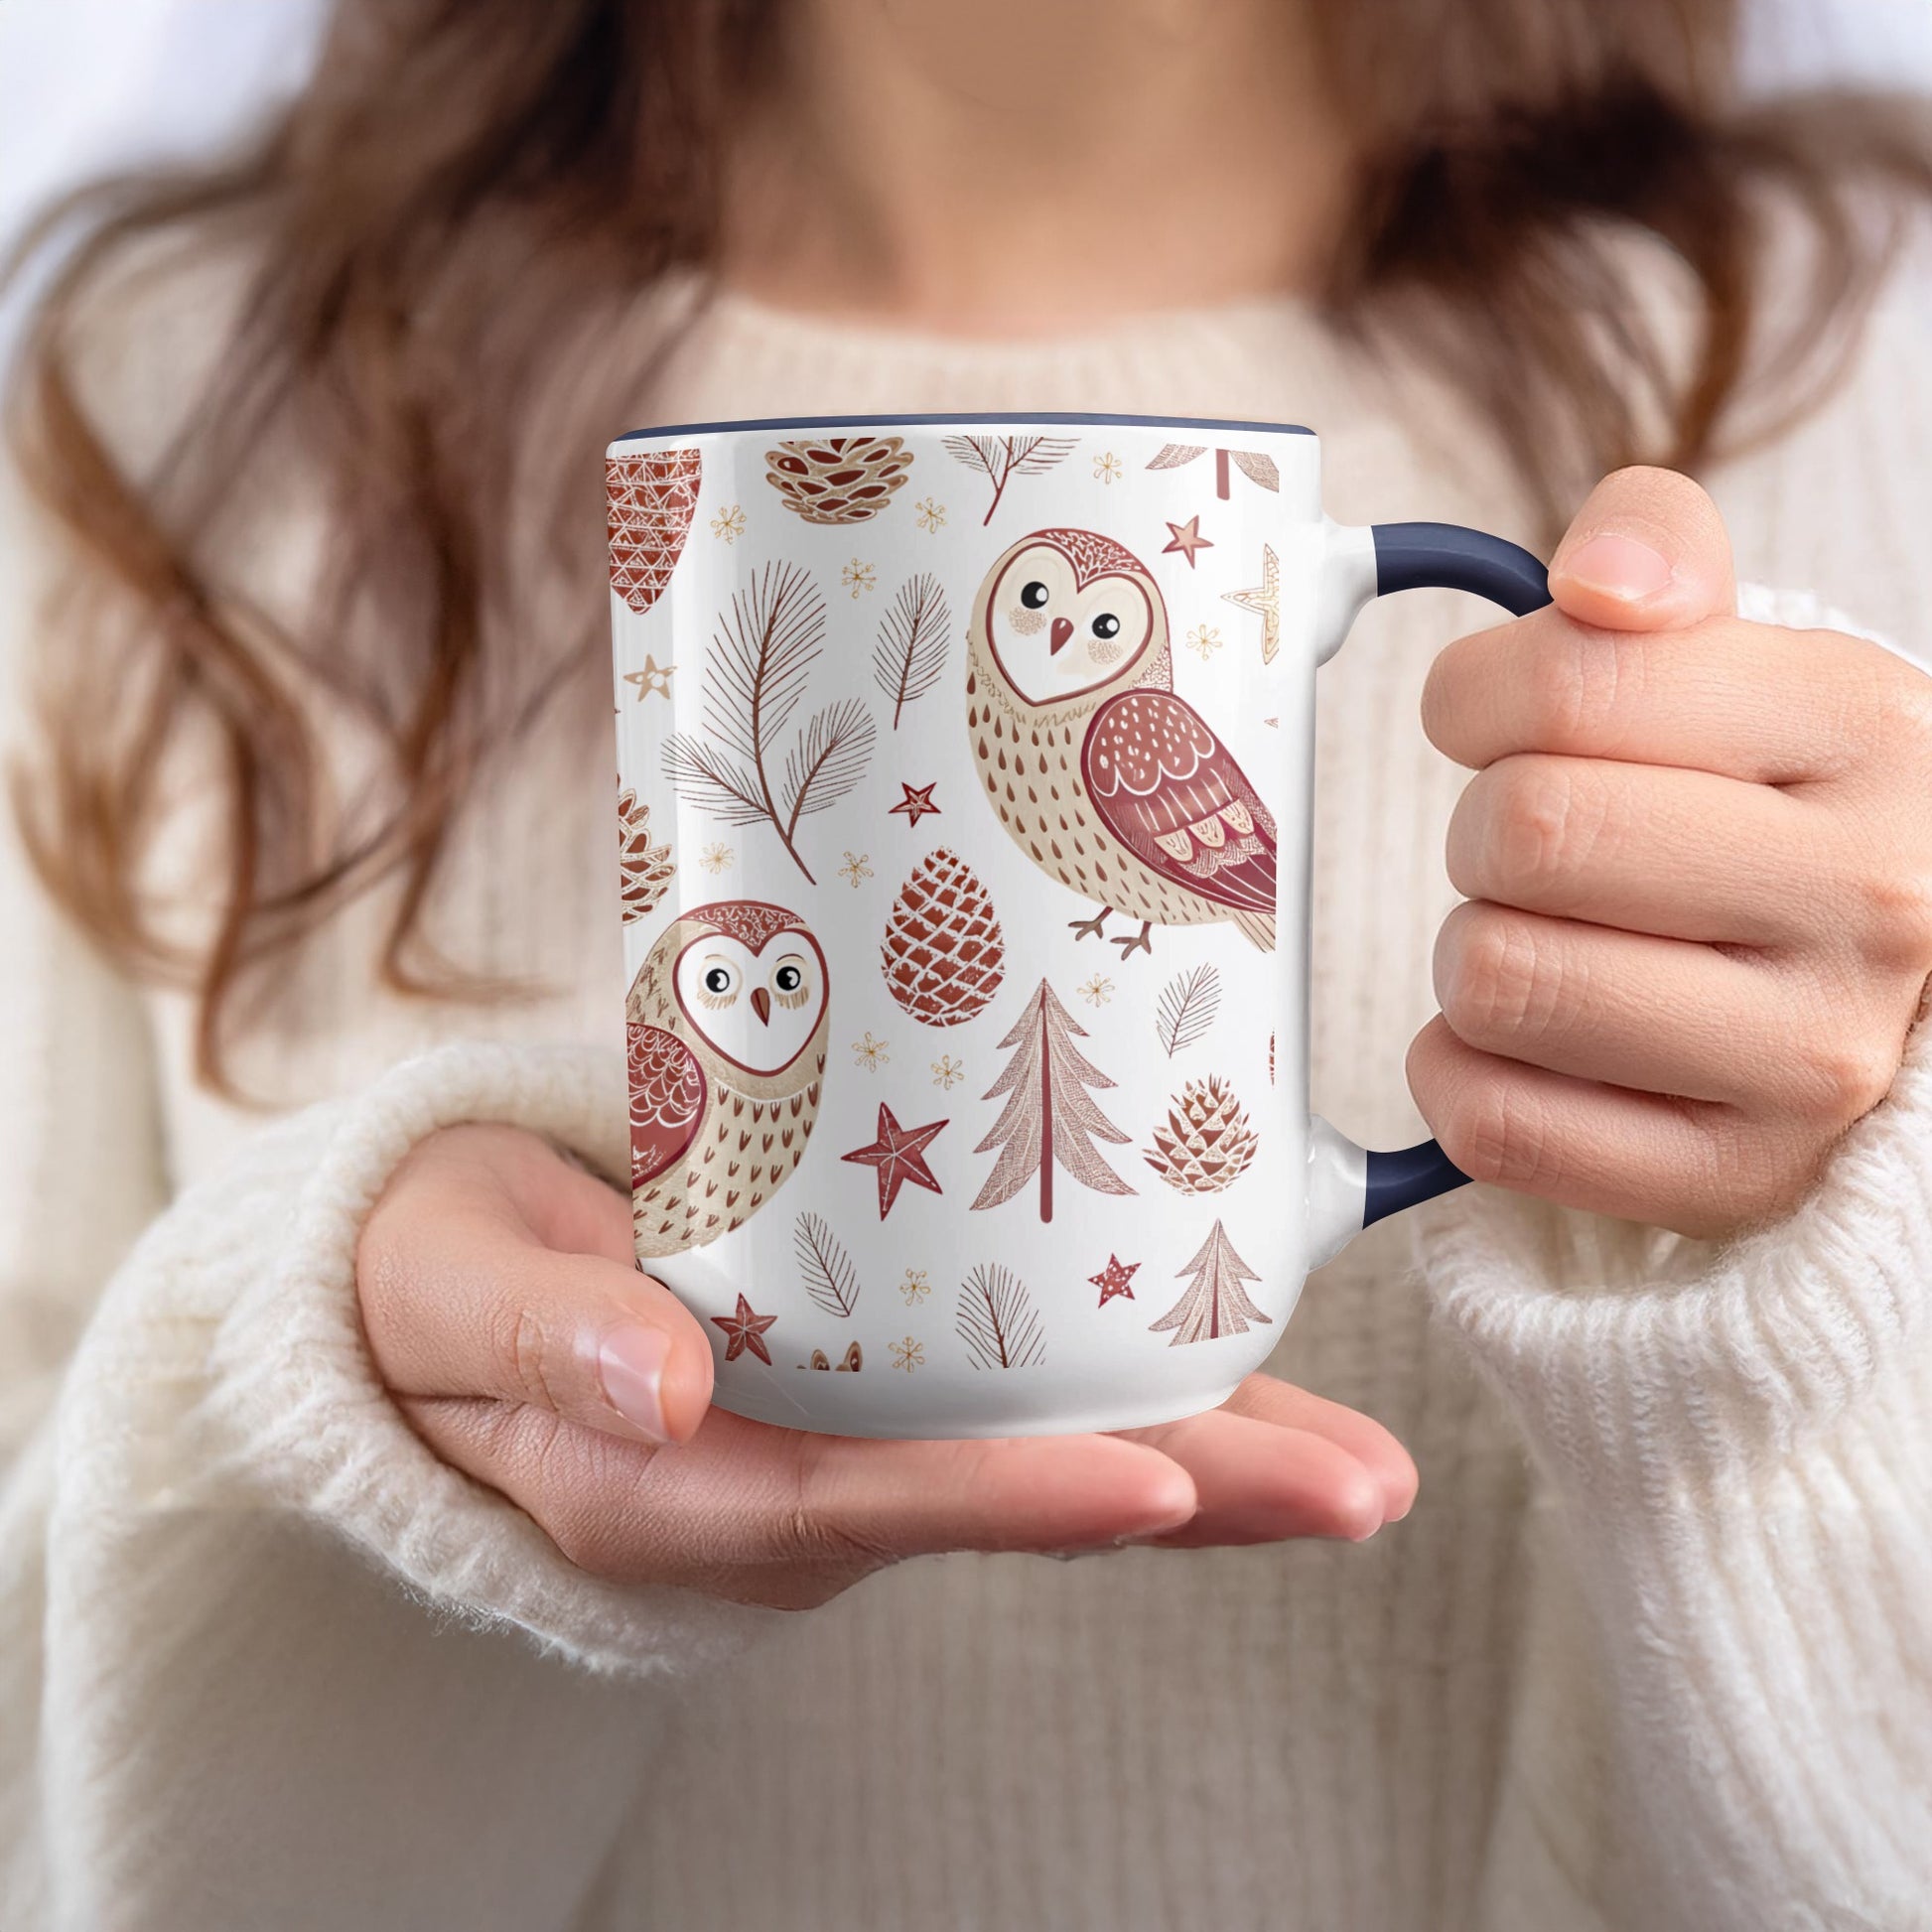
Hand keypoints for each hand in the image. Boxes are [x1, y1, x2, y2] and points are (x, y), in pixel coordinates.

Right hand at [356, 1124, 1416, 1608]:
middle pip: (1006, 1496)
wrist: (448, 1282)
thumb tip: (657, 1384)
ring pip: (1041, 1453)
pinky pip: (1018, 1391)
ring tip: (1363, 1459)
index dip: (1010, 1500)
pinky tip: (1241, 1351)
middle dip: (1189, 1497)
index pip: (865, 1504)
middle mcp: (793, 1483)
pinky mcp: (873, 1380)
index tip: (1155, 1486)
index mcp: (682, 1485)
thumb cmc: (439, 1279)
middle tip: (1362, 1489)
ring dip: (1207, 1452)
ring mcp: (845, 1437)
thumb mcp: (450, 1292)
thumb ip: (539, 1337)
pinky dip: (1137, 1380)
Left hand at [1411, 467, 1931, 1240]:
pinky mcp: (1737, 1177)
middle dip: (1481, 830)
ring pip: (1498, 980)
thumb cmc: (1775, 803)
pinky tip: (1521, 1042)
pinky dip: (1460, 1074)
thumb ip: (1657, 553)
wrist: (1892, 981)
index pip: (1569, 685)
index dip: (1474, 697)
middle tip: (1530, 847)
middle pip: (1522, 835)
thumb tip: (1595, 581)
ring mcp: (1813, 1059)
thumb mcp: (1748, 654)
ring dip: (1472, 953)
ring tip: (1545, 940)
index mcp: (1866, 727)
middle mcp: (1870, 898)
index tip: (1491, 720)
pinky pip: (1497, 1124)